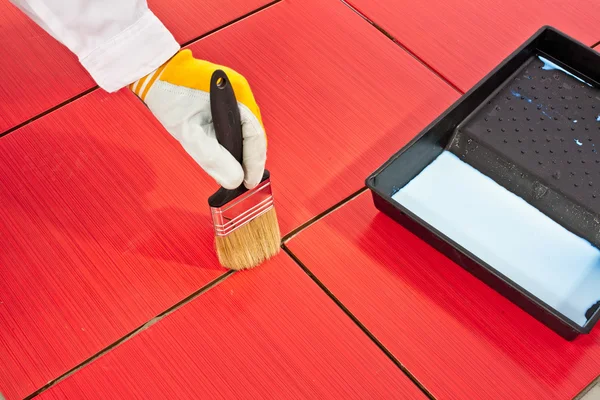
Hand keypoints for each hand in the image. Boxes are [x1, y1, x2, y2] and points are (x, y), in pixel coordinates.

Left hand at [130, 49, 266, 189]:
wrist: (154, 73)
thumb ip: (214, 158)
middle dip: (250, 159)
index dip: (255, 163)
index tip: (250, 183)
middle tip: (244, 181)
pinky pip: (237, 123)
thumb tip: (234, 180)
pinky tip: (228, 154)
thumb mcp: (189, 133)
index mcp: (237, 95)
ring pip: (246, 130)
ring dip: (243, 150)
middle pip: (254, 133)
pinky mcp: (227, 98)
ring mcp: (235, 93)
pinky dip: (235, 140)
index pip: (256, 136)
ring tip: (237, 171)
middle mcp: (241, 92)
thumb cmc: (168, 94)